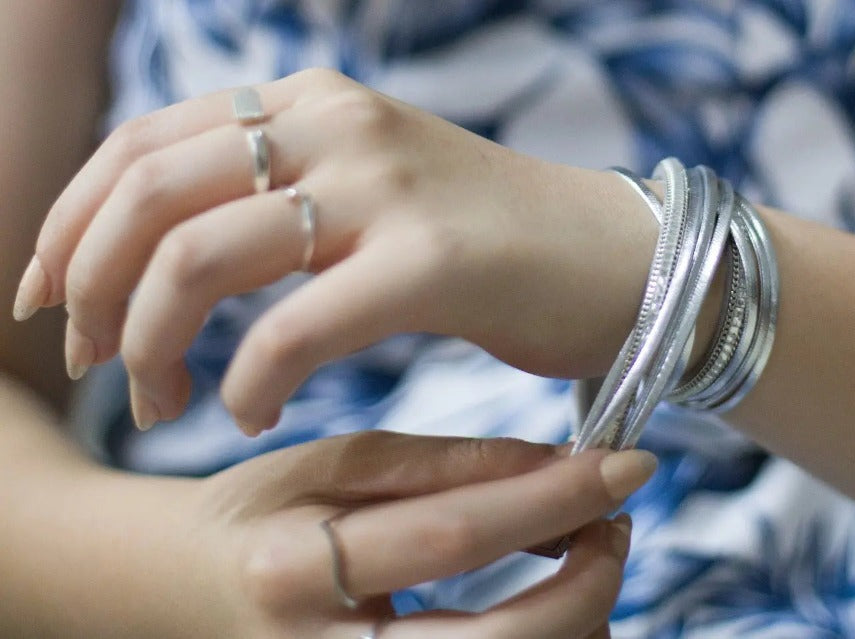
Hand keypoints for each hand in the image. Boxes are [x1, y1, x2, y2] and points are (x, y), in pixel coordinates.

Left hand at [12, 68, 657, 433]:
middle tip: (92, 363)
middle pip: (150, 195)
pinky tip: (250, 415)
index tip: (45, 301)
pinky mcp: (432, 259)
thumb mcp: (365, 195)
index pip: (143, 146)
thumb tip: (160, 252)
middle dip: (91, 289)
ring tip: (160, 405)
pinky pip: (293, 326)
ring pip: (200, 257)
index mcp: (312, 101)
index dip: (69, 225)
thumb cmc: (488, 247)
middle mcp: (338, 123)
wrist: (620, 262)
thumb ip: (274, 199)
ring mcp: (385, 185)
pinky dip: (248, 381)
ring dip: (153, 345)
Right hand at [171, 432, 652, 638]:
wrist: (179, 591)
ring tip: (590, 560)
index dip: (551, 500)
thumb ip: (440, 464)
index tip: (625, 466)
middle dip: (586, 585)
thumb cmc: (262, 515)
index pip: (450, 536)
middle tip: (618, 525)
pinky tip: (555, 608)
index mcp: (292, 568)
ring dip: (578, 624)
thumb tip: (555, 463)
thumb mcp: (331, 463)